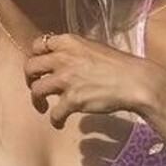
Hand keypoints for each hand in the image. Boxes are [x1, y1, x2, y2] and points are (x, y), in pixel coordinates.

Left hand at [24, 32, 145, 127]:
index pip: (38, 45)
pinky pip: (54, 113)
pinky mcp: (72, 100)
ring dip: (37, 101)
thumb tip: (60, 59)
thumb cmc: (118, 65)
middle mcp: (63, 58)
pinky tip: (59, 123)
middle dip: (29, 79)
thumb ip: (73, 51)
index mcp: (69, 42)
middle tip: (35, 87)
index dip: (35, 56)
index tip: (39, 66)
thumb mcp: (93, 48)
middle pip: (30, 67)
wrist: (135, 82)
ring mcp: (66, 79)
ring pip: (36, 90)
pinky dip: (55, 120)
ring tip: (43, 107)